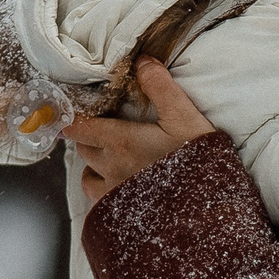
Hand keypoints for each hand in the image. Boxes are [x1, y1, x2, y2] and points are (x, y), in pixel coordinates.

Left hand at [68, 58, 216, 202]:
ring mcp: (113, 195)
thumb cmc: (198, 164)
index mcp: (121, 142)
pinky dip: (101, 193)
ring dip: (93, 168)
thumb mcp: (185, 119)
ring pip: (87, 177)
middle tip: (105, 133)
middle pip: (84, 149)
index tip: (74, 113)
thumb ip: (161, 88)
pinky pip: (98, 203)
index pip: (78, 126)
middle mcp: (110, 168)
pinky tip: (118, 190)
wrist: (206, 214)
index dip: (72, 118)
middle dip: (89, 139)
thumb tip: (142, 61)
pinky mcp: (119, 218)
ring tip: (111, 163)